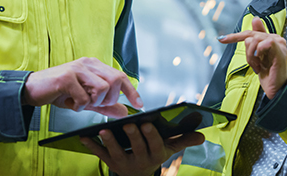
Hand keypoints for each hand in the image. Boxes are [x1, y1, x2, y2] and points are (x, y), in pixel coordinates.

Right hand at [22, 57, 141, 117]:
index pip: (120, 76)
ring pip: (102, 89)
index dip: (131, 91)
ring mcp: (77, 68)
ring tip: (80, 102)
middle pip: (114, 82)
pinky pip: (84, 98)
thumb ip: (104, 105)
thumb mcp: (85, 100)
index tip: (139, 105)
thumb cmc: (58, 92)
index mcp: (95, 66)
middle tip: (93, 104)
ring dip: (93, 103)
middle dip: (108, 100)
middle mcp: (88, 63)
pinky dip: (79, 106)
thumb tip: (124, 111)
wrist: (31, 90)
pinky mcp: (66, 77)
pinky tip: (70, 103)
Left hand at [80, 122, 204, 175]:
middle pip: (137, 148)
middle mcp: (141, 161)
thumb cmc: (155, 154)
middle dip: (133, 136)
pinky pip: (100, 155)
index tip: (148, 123)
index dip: (151, 135)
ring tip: (104, 129)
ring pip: (116, 153)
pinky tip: (84, 136)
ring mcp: (124, 164)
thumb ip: (184, 141)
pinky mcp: (111, 164)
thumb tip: (202, 135)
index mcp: (156, 154)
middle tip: (128, 124)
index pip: (155, 144)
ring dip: (110, 142)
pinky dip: (91, 146)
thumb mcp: (170, 150)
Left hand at [217, 17, 286, 98]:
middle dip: (247, 52)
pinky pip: (264, 43)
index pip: (250, 32)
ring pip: (254, 40)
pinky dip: (258, 54)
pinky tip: (262, 65)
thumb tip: (255, 19)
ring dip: (251, 56)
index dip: (235, 36)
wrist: (276, 88)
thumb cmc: (268, 74)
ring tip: (258, 67)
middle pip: (250, 36)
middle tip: (254, 65)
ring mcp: (279, 43)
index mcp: (271, 38)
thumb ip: (256, 39)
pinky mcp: (279, 50)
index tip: (221, 39)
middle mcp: (276, 38)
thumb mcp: (257, 56)